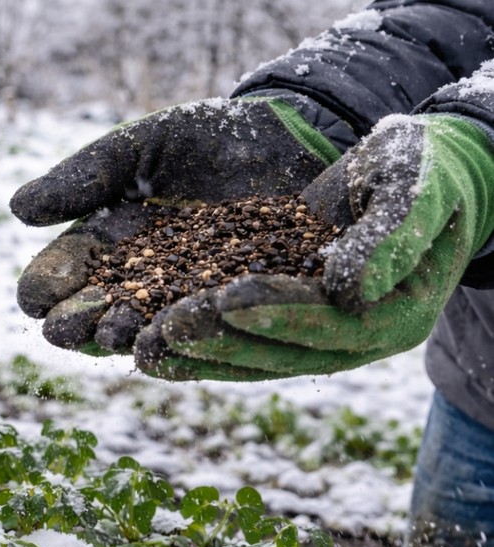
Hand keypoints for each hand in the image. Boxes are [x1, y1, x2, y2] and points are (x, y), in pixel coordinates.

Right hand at [11, 96, 341, 352]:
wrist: (289, 141)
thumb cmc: (204, 138)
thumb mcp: (137, 147)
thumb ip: (83, 177)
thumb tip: (16, 208)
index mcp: (100, 242)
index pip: (57, 273)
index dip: (42, 287)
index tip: (34, 297)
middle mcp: (132, 280)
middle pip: (89, 312)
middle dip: (74, 323)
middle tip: (64, 327)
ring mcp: (178, 299)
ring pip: (138, 329)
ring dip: (120, 336)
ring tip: (112, 333)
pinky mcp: (226, 310)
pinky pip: (197, 331)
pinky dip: (180, 338)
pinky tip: (168, 339)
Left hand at [136, 114, 493, 379]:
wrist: (416, 173)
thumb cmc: (426, 173)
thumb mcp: (415, 190)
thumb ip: (389, 238)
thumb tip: (349, 292)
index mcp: (395, 316)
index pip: (330, 322)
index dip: (278, 312)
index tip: (228, 300)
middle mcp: (352, 340)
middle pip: (279, 350)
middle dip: (220, 340)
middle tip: (165, 330)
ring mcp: (315, 337)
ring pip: (248, 354)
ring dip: (195, 353)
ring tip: (141, 348)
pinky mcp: (282, 320)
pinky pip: (235, 336)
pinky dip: (194, 339)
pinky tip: (147, 335)